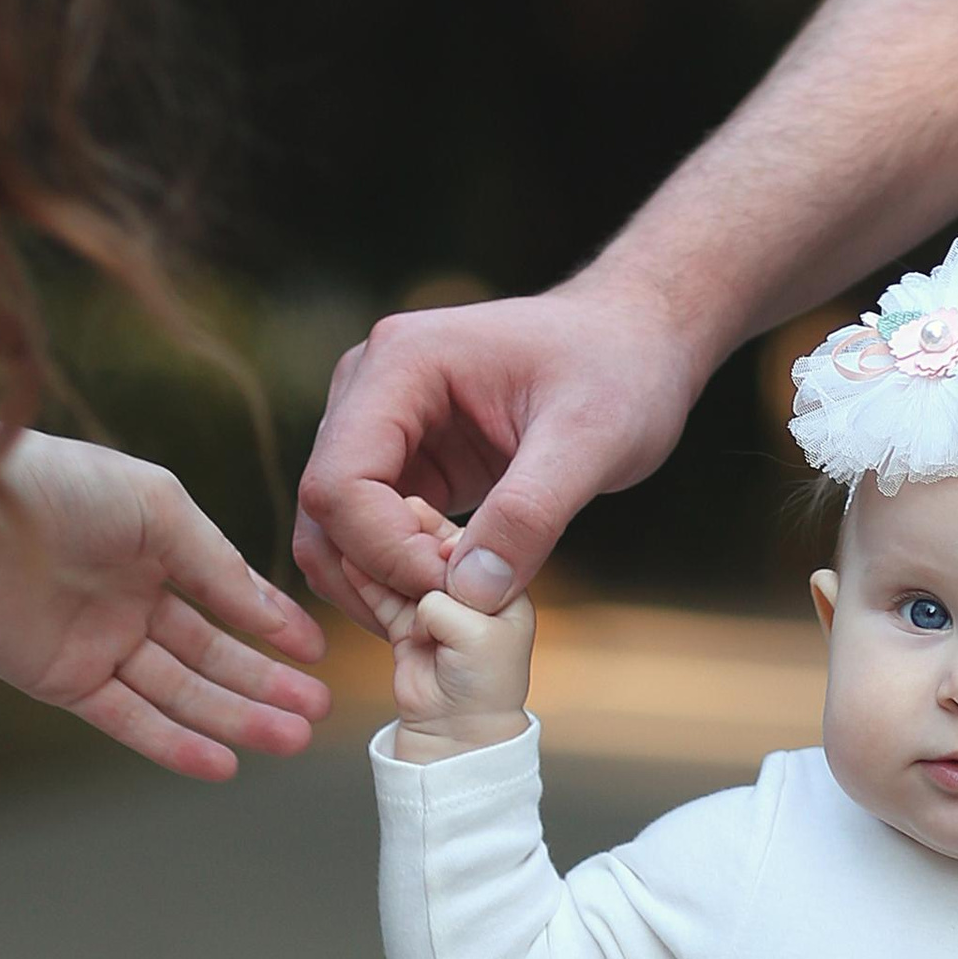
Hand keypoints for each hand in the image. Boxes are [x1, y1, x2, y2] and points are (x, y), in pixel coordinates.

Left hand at [0, 430, 329, 781]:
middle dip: (264, 686)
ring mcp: (95, 644)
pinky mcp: (60, 680)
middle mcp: (127, 601)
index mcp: (151, 549)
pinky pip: (127, 718)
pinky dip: (172, 743)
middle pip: (209, 657)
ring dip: (235, 719)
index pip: (225, 599)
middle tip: (316, 713)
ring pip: (179, 692)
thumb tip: (273, 615)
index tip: (316, 656)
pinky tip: (221, 763)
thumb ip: (217, 566)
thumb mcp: (158, 509)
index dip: (272, 627)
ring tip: (290, 739)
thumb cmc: (54, 485)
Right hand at [294, 269, 707, 625]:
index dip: (386, 553)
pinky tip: (457, 595)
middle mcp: (368, 386)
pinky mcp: (401, 459)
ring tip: (455, 611)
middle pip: (325, 510)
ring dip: (378, 585)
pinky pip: (368, 532)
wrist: (632, 342)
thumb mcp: (593, 440)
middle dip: (377, 577)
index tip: (460, 590)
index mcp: (401, 363)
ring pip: (333, 530)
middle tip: (453, 616)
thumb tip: (469, 595)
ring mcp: (377, 423)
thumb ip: (531, 513)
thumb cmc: (620, 370)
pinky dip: (398, 575)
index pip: (341, 482)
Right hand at [339, 502, 535, 758]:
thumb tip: (415, 584)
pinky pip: (384, 596)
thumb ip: (446, 603)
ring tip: (359, 535)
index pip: (470, 545)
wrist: (456, 735)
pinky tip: (351, 562)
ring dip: (383, 556)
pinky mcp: (408, 625)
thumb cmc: (483, 691)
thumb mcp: (477, 636)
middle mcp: (471, 594)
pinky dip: (367, 582)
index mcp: (503, 588)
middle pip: (432, 552)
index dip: (441, 534)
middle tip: (386, 516)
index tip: (416, 518)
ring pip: (404, 571)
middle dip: (409, 537)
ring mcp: (438, 609)